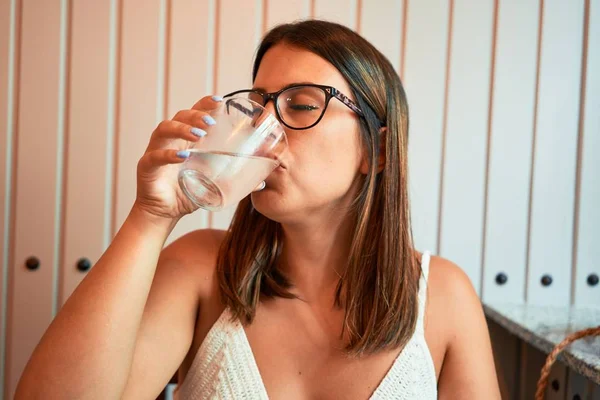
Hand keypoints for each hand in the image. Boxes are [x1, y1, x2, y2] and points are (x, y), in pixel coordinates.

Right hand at [133, 95, 222, 220]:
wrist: (165, 213)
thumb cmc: (187, 193)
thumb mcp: (213, 184)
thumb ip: (234, 181)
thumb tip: (262, 183)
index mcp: (186, 140)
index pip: (194, 114)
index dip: (205, 104)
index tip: (220, 99)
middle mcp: (170, 140)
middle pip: (180, 116)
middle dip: (196, 116)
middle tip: (211, 123)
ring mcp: (156, 151)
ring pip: (165, 129)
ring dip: (182, 129)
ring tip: (198, 135)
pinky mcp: (146, 167)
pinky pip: (155, 156)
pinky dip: (168, 155)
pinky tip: (181, 157)